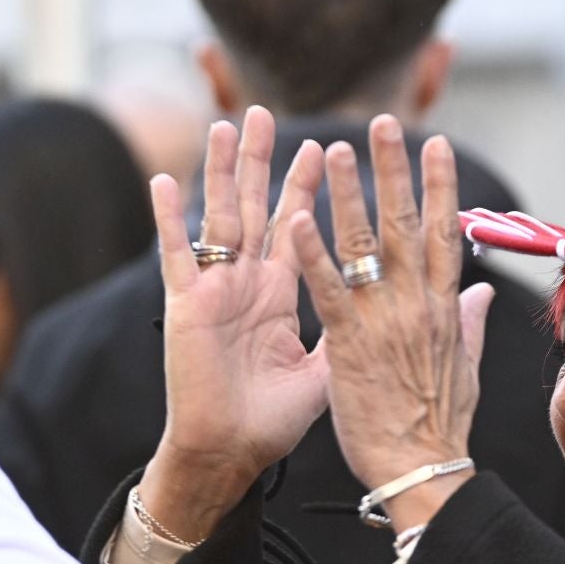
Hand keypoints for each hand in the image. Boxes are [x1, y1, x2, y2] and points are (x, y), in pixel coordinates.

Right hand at [139, 106, 327, 542]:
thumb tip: (398, 309)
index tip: (324, 146)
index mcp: (280, 295)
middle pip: (255, 207)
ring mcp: (214, 290)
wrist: (230, 452)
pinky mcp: (186, 306)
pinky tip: (166, 181)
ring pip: (218, 216)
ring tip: (225, 125)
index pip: (296, 227)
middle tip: (263, 111)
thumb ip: (351, 331)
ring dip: (222, 171)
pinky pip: (177, 255)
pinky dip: (169, 219)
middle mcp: (246, 284)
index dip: (306, 187)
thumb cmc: (272, 420)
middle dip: (261, 159)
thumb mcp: (326, 371)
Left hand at [290, 116, 492, 532]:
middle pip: (407, 224)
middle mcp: (416, 305)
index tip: (434, 146)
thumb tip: (476, 292)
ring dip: (348, 194)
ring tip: (331, 148)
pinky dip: (312, 253)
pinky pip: (326, 290)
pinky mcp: (348, 344)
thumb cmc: (439, 427)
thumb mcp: (465, 370)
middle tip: (384, 123)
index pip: (444, 234)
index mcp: (443, 309)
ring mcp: (382, 322)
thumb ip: (467, 324)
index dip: (440, 187)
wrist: (421, 470)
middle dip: (394, 170)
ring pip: (364, 246)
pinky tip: (296, 218)